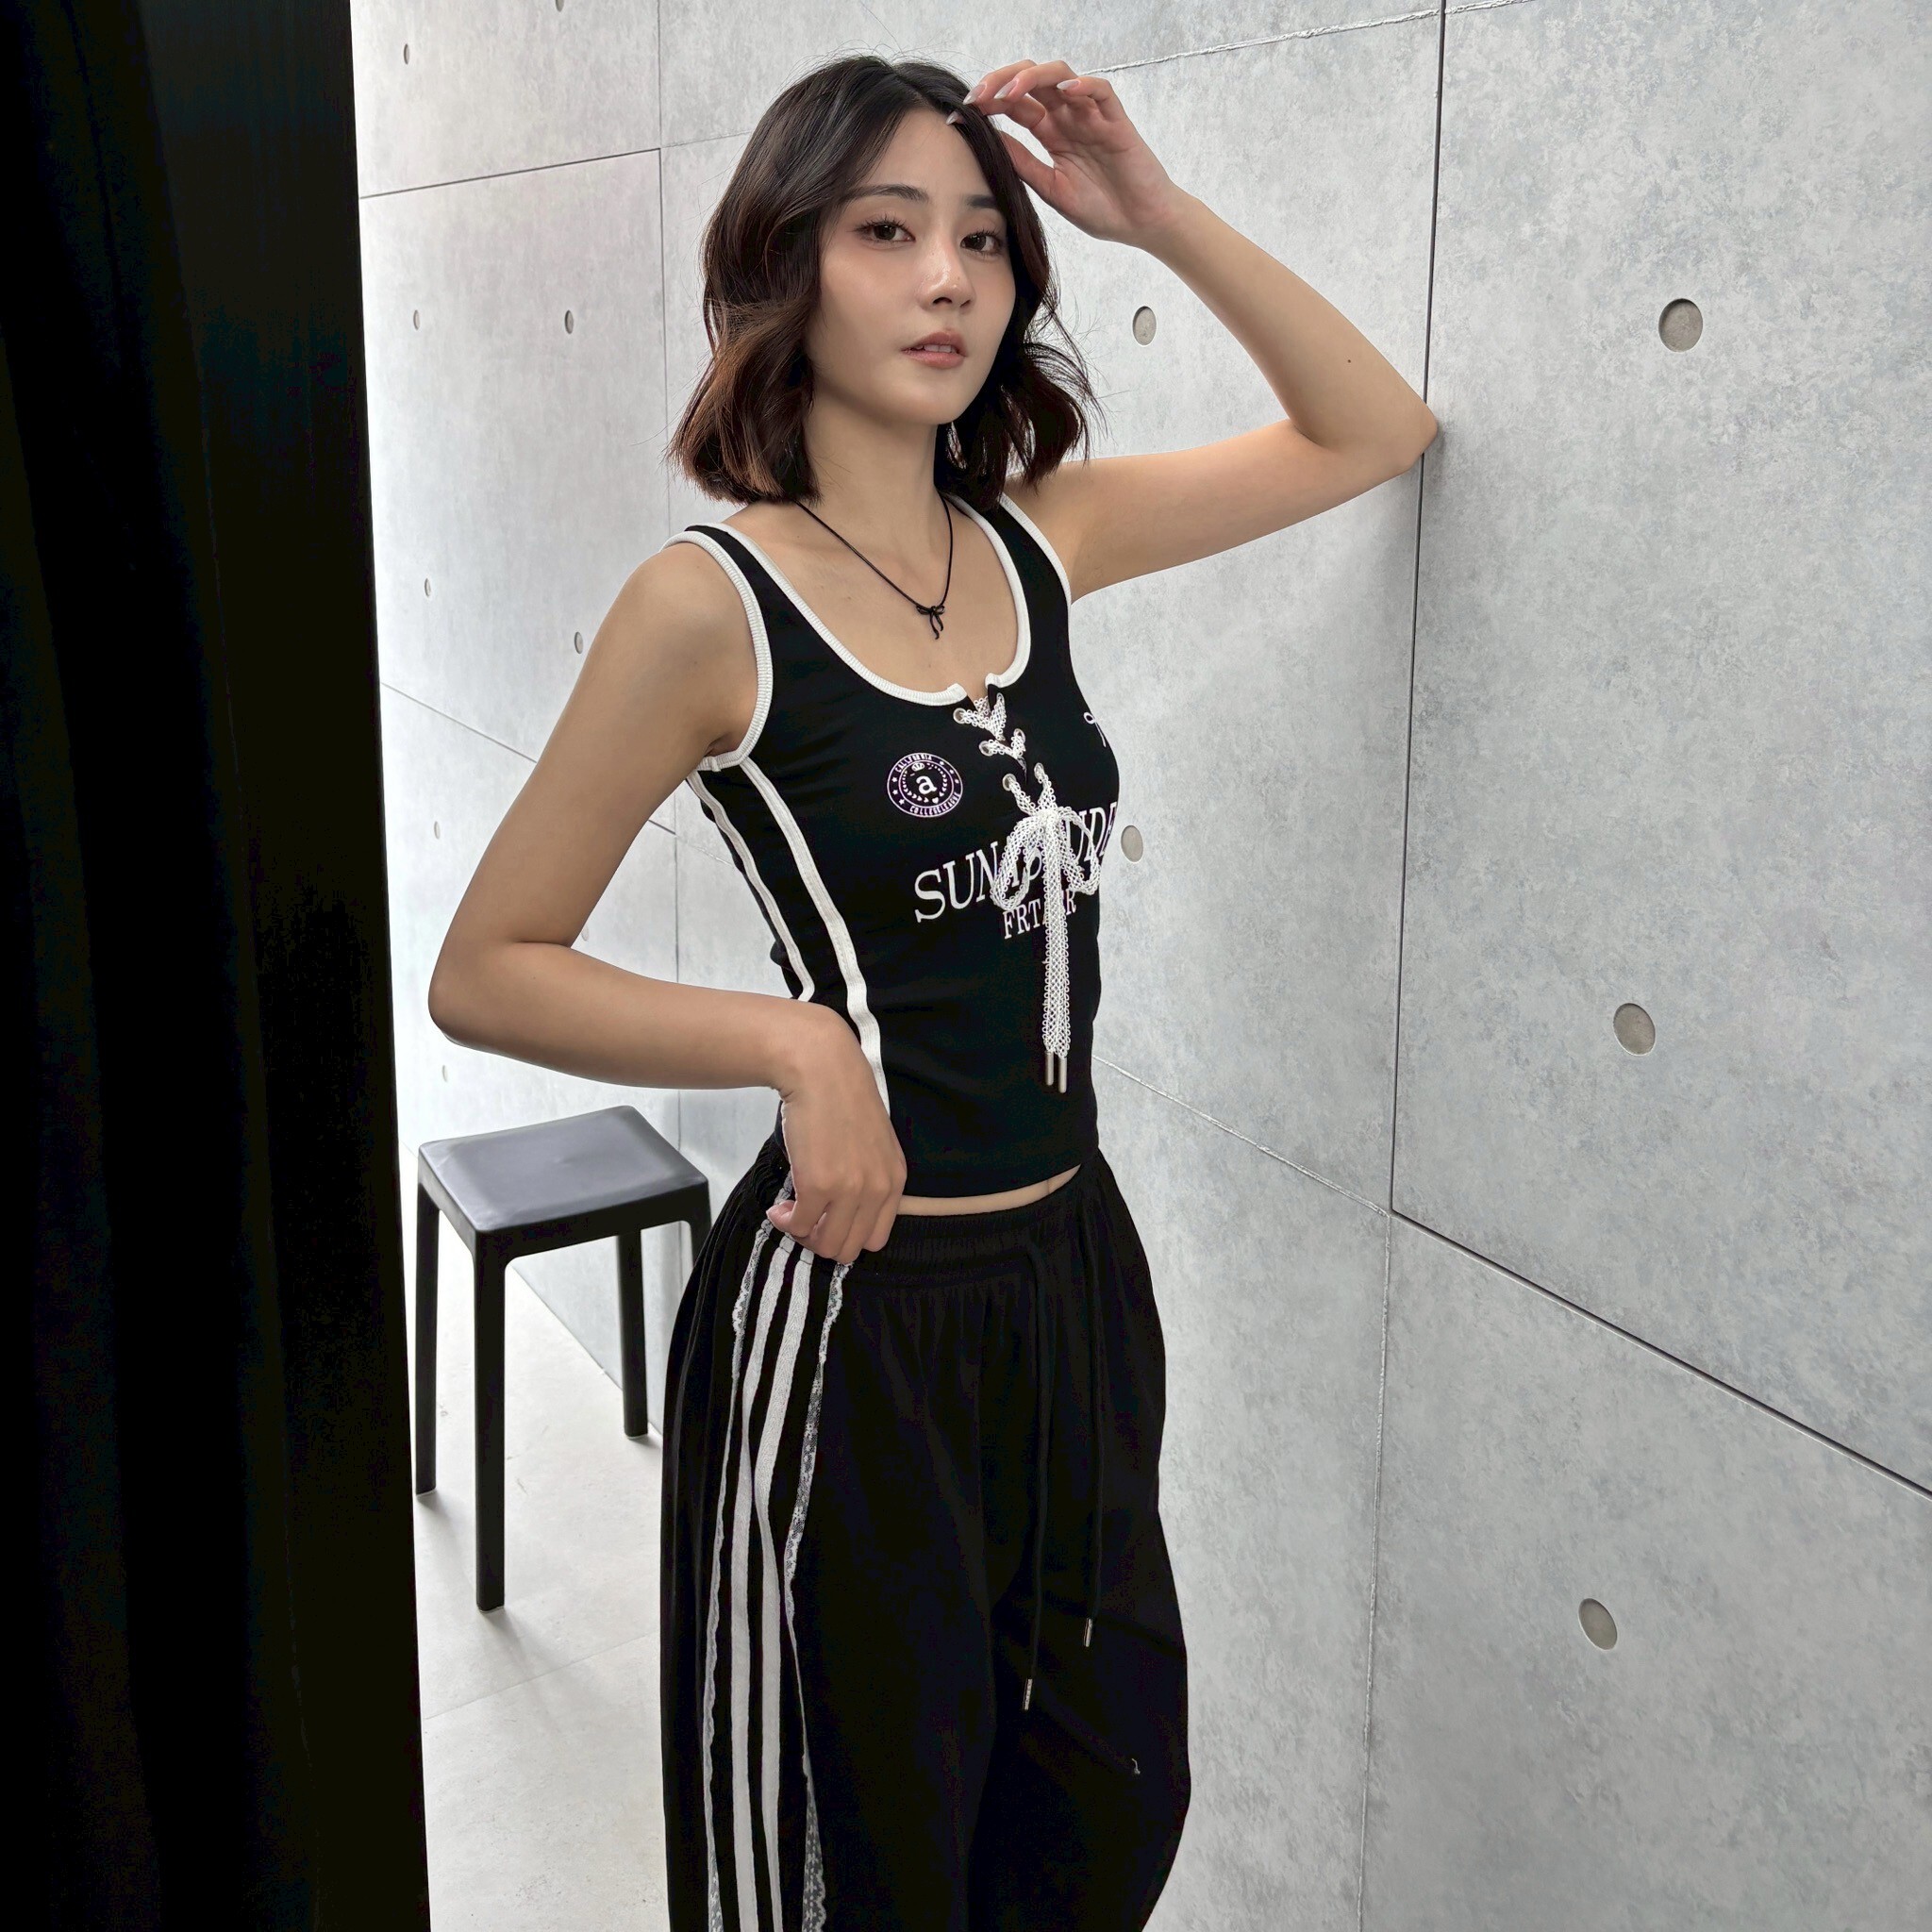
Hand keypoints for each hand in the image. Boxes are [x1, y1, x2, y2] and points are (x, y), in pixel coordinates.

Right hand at [766, 1004, 906, 1264]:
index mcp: (894, 1181)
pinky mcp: (819, 1186)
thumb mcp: (871, 1143)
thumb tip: (839, 1212)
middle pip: (850, 1248)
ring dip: (803, 1234)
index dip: (846, 1236)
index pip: (876, 1238)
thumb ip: (867, 1177)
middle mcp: (877, 1190)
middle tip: (803, 1219)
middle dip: (822, 1239)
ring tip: (790, 1213)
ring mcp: (850, 1190)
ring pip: (826, 1245)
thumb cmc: (841, 1099)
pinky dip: (785, 1222)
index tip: (826, 1221)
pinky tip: (778, 1208)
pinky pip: (800, 1226)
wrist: (822, 1069)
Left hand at [962, 60, 1189, 246]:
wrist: (1141, 225)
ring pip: (1061, 76)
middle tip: (978, 96)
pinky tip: (1064, 92)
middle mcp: (1068, 118)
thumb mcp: (1051, 189)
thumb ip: (1023, 163)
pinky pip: (1100, 91)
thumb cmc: (1102, 209)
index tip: (963, 112)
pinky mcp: (1117, 122)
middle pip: (1032, 80)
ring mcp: (1092, 116)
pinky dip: (1083, 85)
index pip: (1015, 104)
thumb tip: (987, 141)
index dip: (989, 102)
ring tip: (1010, 93)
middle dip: (1001, 80)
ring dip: (1032, 78)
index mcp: (1051, 134)